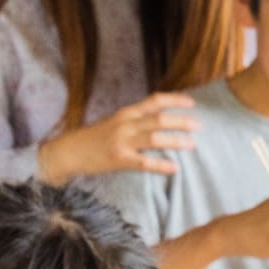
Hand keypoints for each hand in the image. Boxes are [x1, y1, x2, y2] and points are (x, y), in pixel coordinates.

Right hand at [40, 92, 199, 181]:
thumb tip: (160, 122)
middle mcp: (126, 123)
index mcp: (126, 112)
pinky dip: (161, 165)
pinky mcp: (118, 159)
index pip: (155, 100)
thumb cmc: (93, 138)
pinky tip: (174, 168)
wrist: (69, 151)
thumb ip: (135, 121)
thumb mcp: (114, 122)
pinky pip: (144, 162)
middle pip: (160, 119)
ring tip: (192, 145)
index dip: (175, 100)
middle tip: (199, 126)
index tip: (192, 103)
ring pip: (155, 138)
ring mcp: (122, 141)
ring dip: (176, 141)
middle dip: (182, 121)